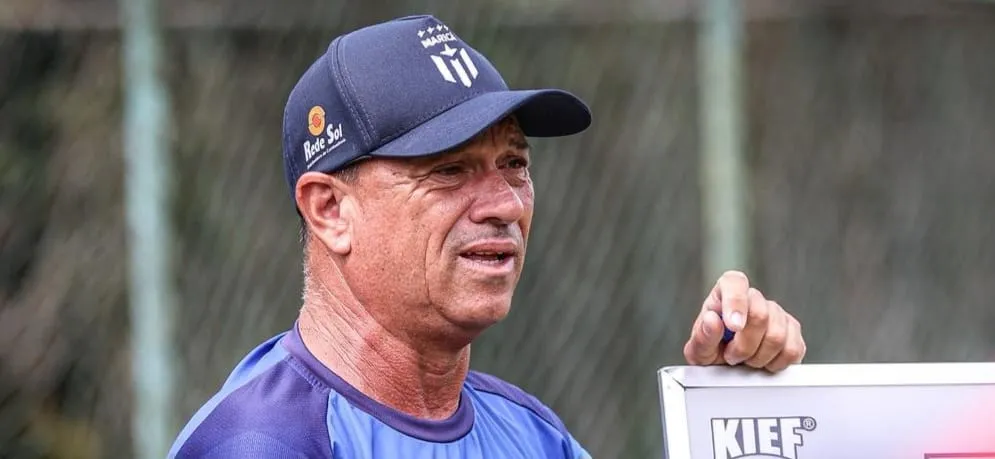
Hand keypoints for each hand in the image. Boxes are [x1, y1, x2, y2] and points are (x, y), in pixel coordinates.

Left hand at [683, 270, 805, 372]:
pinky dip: (775, 364)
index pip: (735, 282)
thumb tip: (712, 320)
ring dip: (759, 357)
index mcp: (727, 292)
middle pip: (760, 315)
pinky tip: (763, 362)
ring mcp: (777, 313)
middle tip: (732, 356)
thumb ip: (703, 335)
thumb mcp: (698, 349)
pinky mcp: (793, 332)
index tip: (733, 327)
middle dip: (744, 346)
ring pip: (777, 336)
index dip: (736, 302)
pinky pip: (792, 349)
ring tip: (746, 360)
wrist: (729, 367)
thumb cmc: (713, 351)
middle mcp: (754, 298)